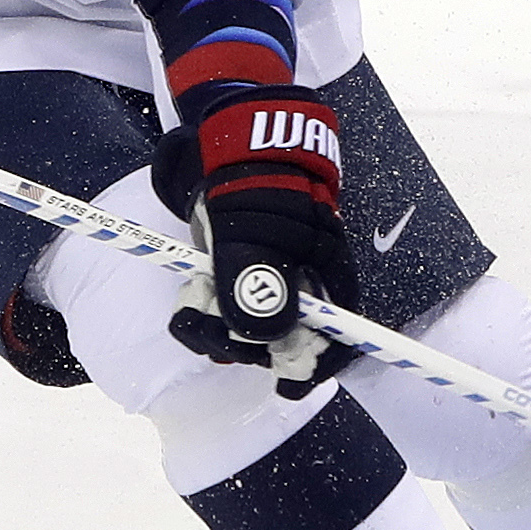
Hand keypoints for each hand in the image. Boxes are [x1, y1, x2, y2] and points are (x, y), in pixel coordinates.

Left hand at [150, 85, 357, 395]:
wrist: (227, 141)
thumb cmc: (246, 179)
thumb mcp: (244, 227)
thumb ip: (254, 281)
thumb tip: (267, 338)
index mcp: (326, 266)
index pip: (340, 329)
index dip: (317, 363)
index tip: (287, 388)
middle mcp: (309, 278)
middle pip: (292, 337)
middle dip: (247, 346)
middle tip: (204, 334)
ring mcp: (279, 278)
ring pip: (258, 329)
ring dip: (222, 332)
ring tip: (190, 315)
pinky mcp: (250, 276)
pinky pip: (236, 314)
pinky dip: (214, 318)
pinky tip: (193, 310)